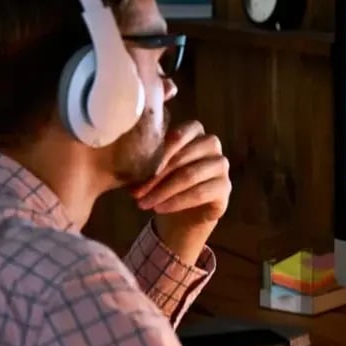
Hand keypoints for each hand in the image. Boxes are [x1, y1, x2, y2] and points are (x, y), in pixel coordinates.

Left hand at [131, 121, 230, 255]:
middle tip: (135, 192)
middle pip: (183, 157)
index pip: (182, 133)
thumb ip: (144, 156)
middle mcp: (212, 145)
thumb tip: (120, 156)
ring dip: (163, 191)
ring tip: (143, 203)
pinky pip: (199, 193)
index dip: (162, 150)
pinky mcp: (225, 188)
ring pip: (190, 175)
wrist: (182, 213)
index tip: (139, 166)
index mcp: (195, 132)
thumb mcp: (152, 167)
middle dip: (156, 176)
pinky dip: (177, 202)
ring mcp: (221, 166)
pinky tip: (160, 209)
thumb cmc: (164, 183)